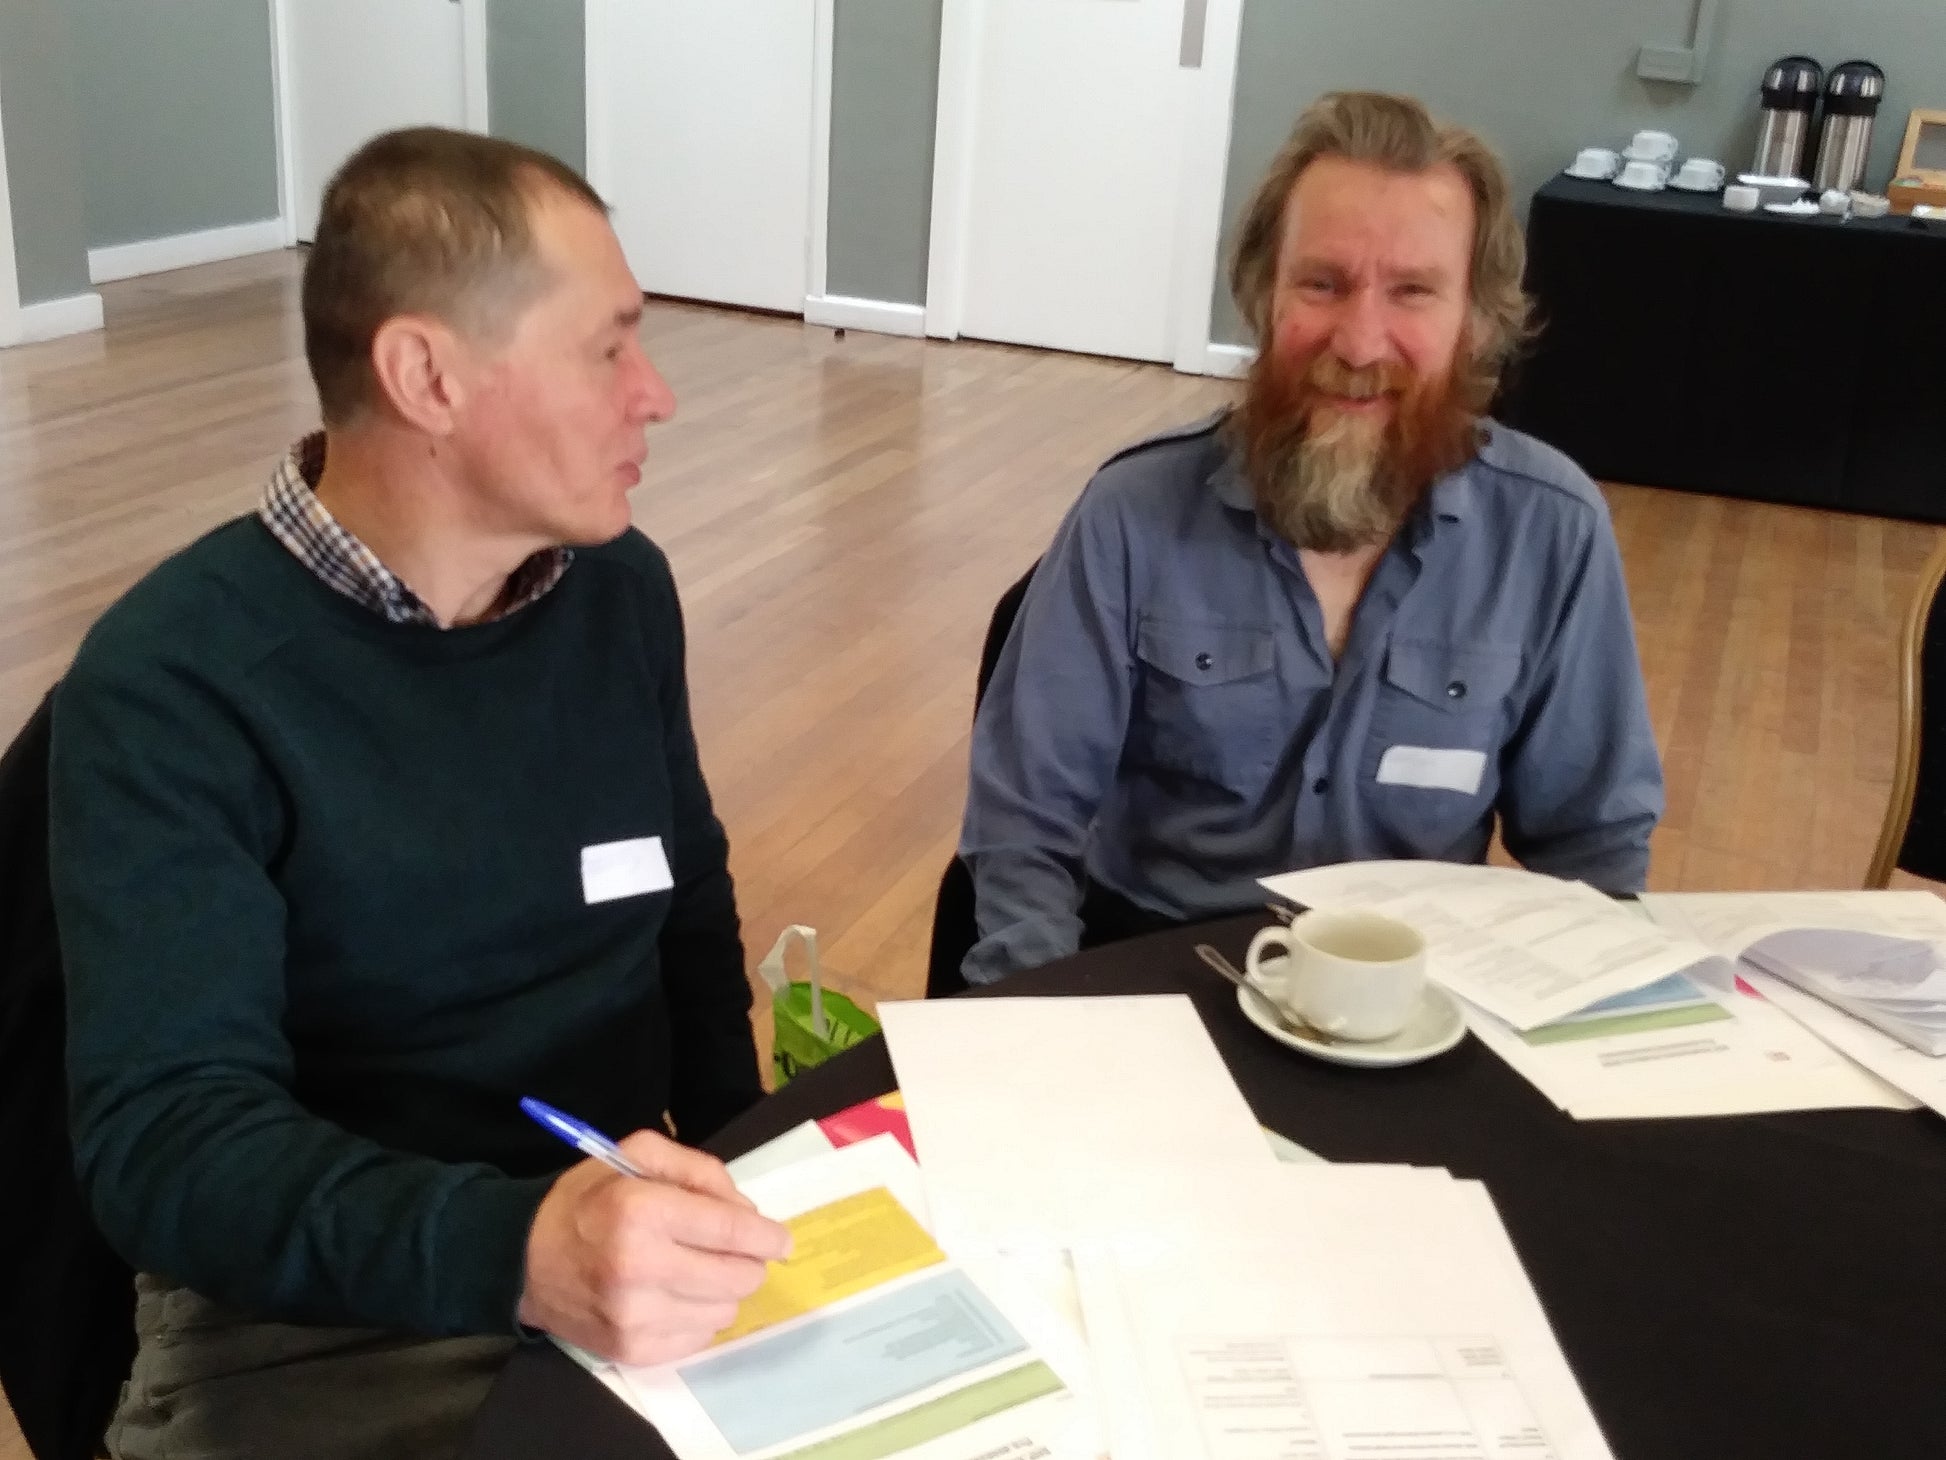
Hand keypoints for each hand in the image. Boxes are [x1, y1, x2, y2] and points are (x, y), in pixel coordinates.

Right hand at [518, 1129, 790, 1365]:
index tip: (780, 1240)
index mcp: (641, 1211)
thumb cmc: (587, 1200)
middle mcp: (639, 1267)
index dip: (768, 1237)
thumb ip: (700, 1170)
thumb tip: (748, 1213)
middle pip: (737, 1276)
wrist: (524, 1259)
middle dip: (747, 1261)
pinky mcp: (631, 1350)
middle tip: (731, 1251)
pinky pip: (699, 1338)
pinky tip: (674, 1296)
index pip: (732, 1232)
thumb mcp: (637, 1155)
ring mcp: (634, 1316)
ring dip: (722, 1290)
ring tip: (694, 1271)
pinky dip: (698, 1316)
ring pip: (724, 1310)